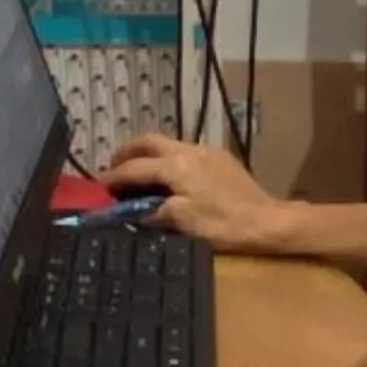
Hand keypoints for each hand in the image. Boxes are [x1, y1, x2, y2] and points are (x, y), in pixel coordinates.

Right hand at [105, 133, 285, 251]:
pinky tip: (168, 176)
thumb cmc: (224, 224)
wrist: (267, 221)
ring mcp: (207, 151)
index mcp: (176, 165)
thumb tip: (134, 210)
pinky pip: (185, 151)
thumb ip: (154, 212)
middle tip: (113, 167)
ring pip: (168, 143)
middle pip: (148, 141)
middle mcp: (189, 150)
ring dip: (148, 154)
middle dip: (127, 152)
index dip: (113, 177)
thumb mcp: (183, 222)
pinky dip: (168, 158)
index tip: (99, 186)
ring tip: (137, 171)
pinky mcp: (220, 158)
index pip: (135, 168)